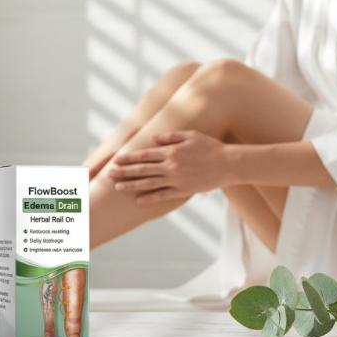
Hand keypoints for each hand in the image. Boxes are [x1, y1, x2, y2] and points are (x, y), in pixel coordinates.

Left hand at [107, 129, 227, 204]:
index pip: (144, 155)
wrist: (227, 164)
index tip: (116, 160)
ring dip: (132, 185)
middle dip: (124, 172)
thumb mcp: (190, 135)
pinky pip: (162, 195)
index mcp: (171, 151)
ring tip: (118, 188)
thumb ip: (170, 137)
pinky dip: (149, 198)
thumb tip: (152, 139)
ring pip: (148, 183)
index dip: (129, 158)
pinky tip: (138, 200)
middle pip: (142, 169)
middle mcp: (170, 166)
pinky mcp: (182, 190)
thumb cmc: (209, 146)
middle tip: (108, 174)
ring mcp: (176, 179)